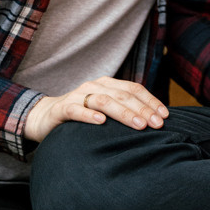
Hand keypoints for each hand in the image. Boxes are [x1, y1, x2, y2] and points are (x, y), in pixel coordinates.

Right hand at [24, 76, 168, 143]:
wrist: (44, 117)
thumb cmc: (81, 116)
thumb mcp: (104, 110)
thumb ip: (123, 110)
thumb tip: (154, 121)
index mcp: (107, 84)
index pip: (133, 89)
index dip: (150, 101)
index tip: (165, 116)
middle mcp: (93, 86)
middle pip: (122, 95)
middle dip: (142, 110)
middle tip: (157, 124)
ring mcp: (77, 96)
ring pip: (104, 101)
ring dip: (123, 113)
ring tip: (139, 125)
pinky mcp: (62, 109)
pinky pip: (76, 110)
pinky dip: (89, 115)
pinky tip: (101, 123)